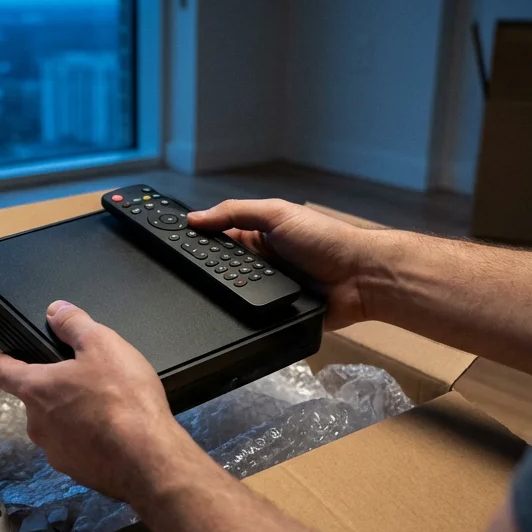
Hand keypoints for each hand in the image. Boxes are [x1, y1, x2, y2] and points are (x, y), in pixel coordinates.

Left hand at [0, 300, 208, 502]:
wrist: (147, 458)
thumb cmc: (122, 397)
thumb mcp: (103, 345)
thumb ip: (74, 324)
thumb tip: (54, 310)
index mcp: (36, 390)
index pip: (3, 372)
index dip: (8, 360)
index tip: (16, 356)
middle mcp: (37, 424)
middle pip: (35, 400)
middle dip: (54, 389)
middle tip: (84, 379)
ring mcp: (55, 452)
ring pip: (56, 427)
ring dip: (71, 416)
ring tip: (104, 408)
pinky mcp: (76, 472)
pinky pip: (75, 450)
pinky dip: (88, 441)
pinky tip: (113, 435)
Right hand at [187, 199, 382, 328]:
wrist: (360, 277)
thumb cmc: (323, 239)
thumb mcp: (276, 214)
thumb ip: (236, 212)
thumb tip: (195, 218)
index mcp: (258, 236)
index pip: (219, 239)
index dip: (199, 243)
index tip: (171, 247)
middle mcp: (260, 263)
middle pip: (223, 270)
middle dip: (210, 273)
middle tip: (185, 277)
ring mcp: (268, 290)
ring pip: (235, 296)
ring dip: (227, 296)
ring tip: (206, 298)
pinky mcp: (276, 314)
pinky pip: (253, 318)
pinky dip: (245, 318)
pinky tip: (229, 319)